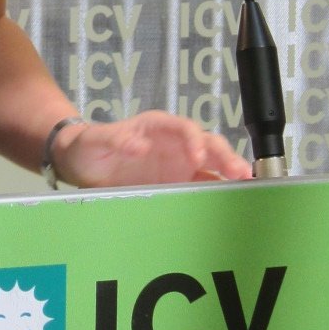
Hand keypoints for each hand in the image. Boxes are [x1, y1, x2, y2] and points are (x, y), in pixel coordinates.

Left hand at [52, 111, 251, 190]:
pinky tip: (233, 202)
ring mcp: (179, 165)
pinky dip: (219, 191)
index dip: (194, 140)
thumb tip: (138, 144)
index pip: (184, 128)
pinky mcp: (179, 184)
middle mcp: (174, 144)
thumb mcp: (96, 140)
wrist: (82, 166)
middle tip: (239, 172)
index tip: (198, 157)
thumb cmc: (89, 146)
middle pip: (207, 144)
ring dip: (229, 174)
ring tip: (247, 186)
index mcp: (157, 127)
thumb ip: (115, 139)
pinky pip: (203, 185)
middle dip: (225, 156)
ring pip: (212, 165)